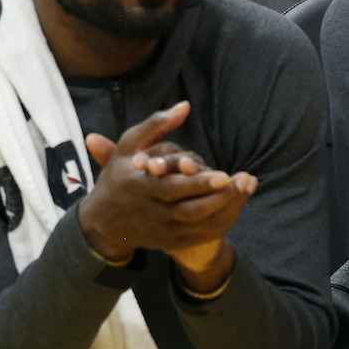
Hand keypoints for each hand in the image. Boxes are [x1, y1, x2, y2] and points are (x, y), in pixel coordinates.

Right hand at [78, 101, 257, 284]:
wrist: (102, 222)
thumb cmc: (119, 177)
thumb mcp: (128, 147)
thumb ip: (156, 125)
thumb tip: (185, 106)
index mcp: (140, 188)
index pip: (173, 188)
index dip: (200, 183)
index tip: (225, 174)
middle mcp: (152, 213)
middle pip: (191, 210)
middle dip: (221, 198)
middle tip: (244, 181)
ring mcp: (163, 231)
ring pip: (200, 226)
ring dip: (227, 210)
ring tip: (246, 189)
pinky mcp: (171, 243)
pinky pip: (202, 236)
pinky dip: (222, 223)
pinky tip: (236, 206)